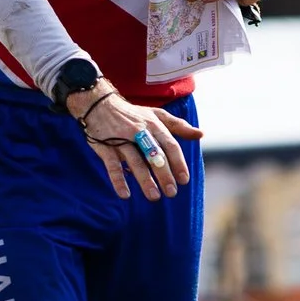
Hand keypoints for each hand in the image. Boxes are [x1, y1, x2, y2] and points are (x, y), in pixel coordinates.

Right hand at [66, 81, 202, 200]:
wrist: (98, 104)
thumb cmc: (132, 113)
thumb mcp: (156, 115)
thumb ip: (178, 125)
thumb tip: (201, 134)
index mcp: (153, 125)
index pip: (170, 145)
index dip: (178, 163)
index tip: (184, 180)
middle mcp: (139, 132)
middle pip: (154, 155)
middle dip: (164, 175)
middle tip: (171, 192)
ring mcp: (121, 140)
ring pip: (135, 162)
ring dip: (145, 180)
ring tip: (154, 196)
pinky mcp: (105, 147)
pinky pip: (112, 166)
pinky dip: (118, 180)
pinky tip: (125, 195)